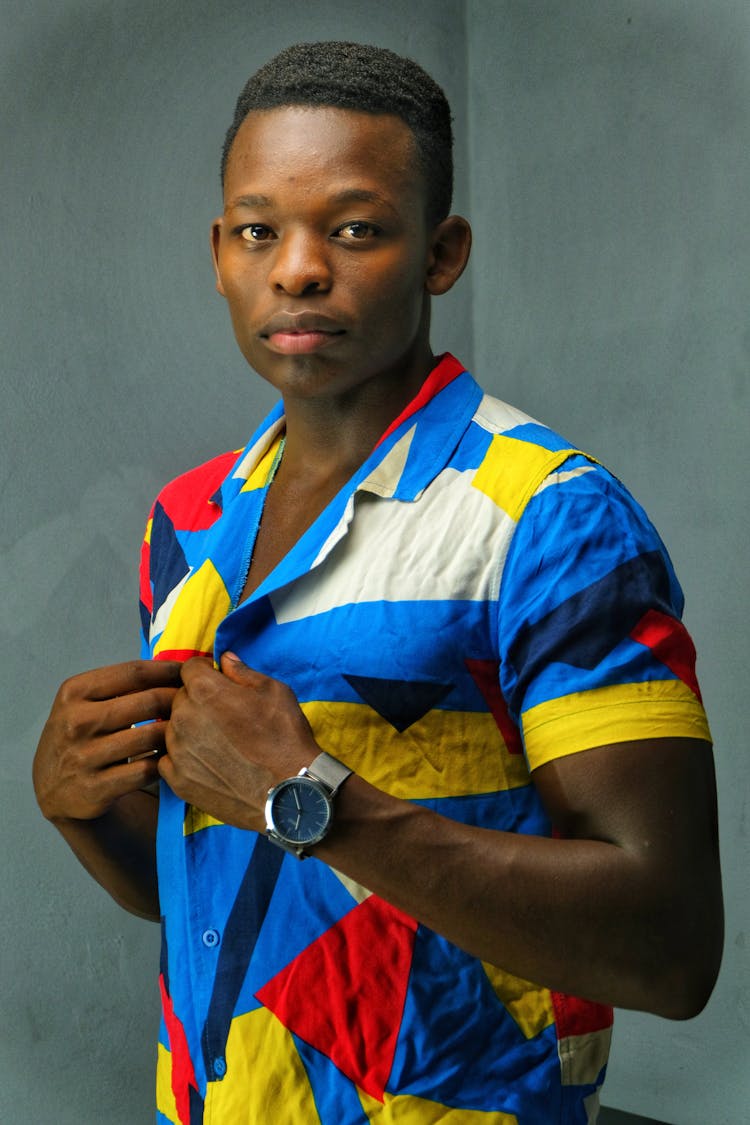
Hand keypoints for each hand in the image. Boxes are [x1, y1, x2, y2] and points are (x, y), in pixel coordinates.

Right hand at [33, 660, 181, 821]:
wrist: (53, 789)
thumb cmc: (81, 736)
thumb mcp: (84, 703)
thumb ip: (120, 685)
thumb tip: (173, 666)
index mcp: (74, 692)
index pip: (134, 672)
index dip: (168, 670)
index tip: (189, 672)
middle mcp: (76, 722)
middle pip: (148, 701)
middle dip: (179, 700)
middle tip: (197, 703)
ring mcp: (84, 757)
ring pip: (151, 736)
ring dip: (175, 732)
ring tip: (190, 729)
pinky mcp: (95, 789)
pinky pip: (146, 770)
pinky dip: (164, 762)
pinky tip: (171, 758)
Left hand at [160, 653, 320, 830]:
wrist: (287, 791)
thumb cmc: (284, 737)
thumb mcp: (274, 692)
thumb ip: (243, 672)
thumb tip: (225, 659)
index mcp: (205, 690)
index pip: (188, 668)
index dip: (204, 672)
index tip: (217, 682)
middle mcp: (183, 717)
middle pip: (180, 698)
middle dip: (197, 701)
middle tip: (222, 716)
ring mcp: (177, 750)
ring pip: (173, 728)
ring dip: (190, 730)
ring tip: (218, 743)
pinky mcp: (177, 778)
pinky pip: (169, 758)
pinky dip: (184, 758)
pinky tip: (208, 763)